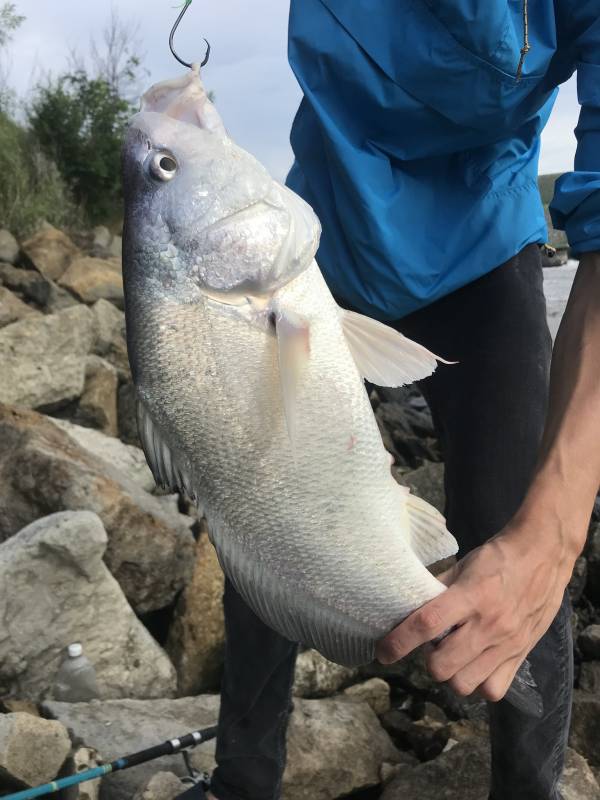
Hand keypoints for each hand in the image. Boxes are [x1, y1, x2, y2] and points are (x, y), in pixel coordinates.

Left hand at [375, 517, 577, 701]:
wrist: (543, 556)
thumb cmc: (497, 558)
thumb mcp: (462, 566)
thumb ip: (436, 590)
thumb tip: (406, 608)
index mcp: (471, 595)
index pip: (427, 624)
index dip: (399, 642)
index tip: (383, 652)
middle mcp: (489, 624)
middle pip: (442, 665)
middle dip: (427, 660)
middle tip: (432, 645)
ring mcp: (507, 644)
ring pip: (464, 684)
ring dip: (451, 674)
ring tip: (455, 655)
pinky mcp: (521, 656)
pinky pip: (492, 691)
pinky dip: (479, 684)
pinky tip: (476, 665)